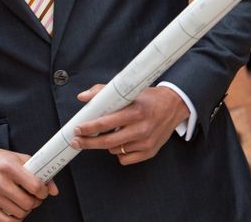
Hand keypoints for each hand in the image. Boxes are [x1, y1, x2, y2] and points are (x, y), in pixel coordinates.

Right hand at [0, 144, 57, 220]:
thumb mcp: (18, 158)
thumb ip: (37, 171)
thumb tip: (53, 189)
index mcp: (9, 166)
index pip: (34, 186)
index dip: (43, 191)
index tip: (43, 191)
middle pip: (27, 202)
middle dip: (35, 202)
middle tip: (35, 197)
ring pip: (18, 213)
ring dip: (26, 210)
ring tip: (24, 202)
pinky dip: (15, 220)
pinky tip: (16, 211)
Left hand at [70, 85, 189, 164]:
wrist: (174, 106)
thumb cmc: (148, 98)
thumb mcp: (128, 91)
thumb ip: (104, 92)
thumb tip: (83, 97)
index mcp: (135, 111)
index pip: (106, 122)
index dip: (89, 127)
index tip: (77, 128)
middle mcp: (141, 128)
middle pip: (107, 141)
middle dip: (88, 142)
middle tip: (77, 141)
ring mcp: (146, 142)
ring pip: (114, 150)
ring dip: (106, 143)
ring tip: (110, 133)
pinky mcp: (150, 152)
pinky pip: (125, 158)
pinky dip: (119, 152)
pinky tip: (122, 141)